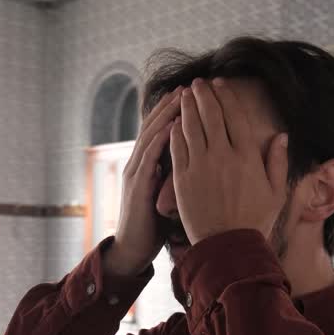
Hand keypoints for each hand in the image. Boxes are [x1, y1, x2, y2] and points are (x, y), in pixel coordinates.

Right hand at [104, 88, 182, 276]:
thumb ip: (178, 175)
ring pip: (152, 135)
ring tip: (182, 96)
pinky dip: (161, 139)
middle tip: (191, 85)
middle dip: (173, 104)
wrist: (133, 249)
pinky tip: (174, 126)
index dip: (178, 111)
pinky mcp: (137, 185)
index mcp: (148, 164)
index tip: (198, 95)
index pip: (163, 129)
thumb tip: (199, 160)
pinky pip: (150, 157)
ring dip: (167, 114)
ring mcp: (136, 172)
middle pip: (156, 125)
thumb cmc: (154, 225)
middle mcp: (139, 162)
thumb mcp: (169, 194)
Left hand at [169, 78, 288, 244]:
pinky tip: (174, 122)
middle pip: (211, 115)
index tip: (220, 84)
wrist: (228, 247)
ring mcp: (201, 166)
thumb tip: (282, 136)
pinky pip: (177, 148)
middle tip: (198, 84)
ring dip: (187, 107)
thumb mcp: (276, 192)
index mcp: (248, 156)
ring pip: (191, 127)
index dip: (226, 96)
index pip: (235, 116)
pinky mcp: (183, 179)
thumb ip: (278, 162)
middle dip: (203, 95)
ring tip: (184, 95)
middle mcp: (224, 156)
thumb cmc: (255, 221)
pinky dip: (175, 131)